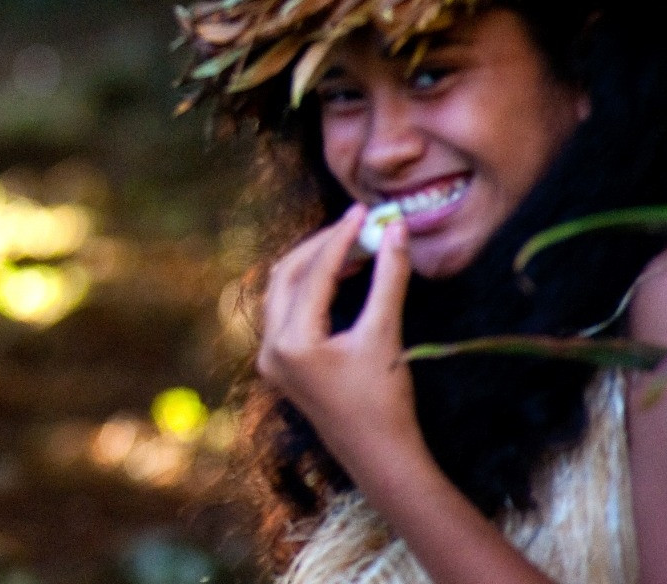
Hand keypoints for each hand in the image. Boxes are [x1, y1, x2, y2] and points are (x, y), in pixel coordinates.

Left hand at [258, 203, 421, 458]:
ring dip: (315, 265)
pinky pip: (287, 310)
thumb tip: (396, 230)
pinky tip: (343, 275)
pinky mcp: (279, 362)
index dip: (341, 238)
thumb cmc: (384, 400)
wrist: (377, 454)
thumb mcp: (386, 335)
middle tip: (358, 226)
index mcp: (292, 343)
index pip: (313, 273)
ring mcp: (270, 357)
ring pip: (283, 291)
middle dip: (322, 247)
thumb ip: (389, 279)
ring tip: (355, 246)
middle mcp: (270, 348)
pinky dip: (311, 287)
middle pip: (287, 275)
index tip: (365, 213)